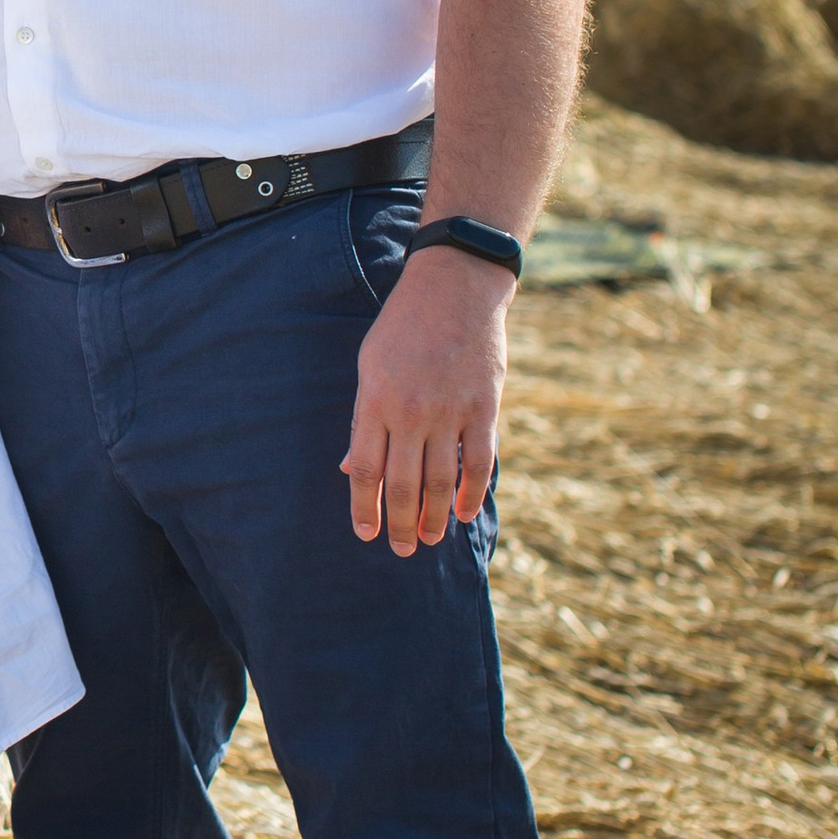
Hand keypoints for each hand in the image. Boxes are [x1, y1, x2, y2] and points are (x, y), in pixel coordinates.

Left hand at [342, 248, 508, 554]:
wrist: (455, 288)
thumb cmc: (403, 328)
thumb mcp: (370, 367)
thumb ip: (364, 421)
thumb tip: (353, 469)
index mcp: (375, 401)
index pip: (366, 470)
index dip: (364, 507)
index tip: (365, 534)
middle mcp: (411, 412)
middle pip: (403, 485)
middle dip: (399, 524)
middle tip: (399, 550)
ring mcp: (450, 412)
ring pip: (440, 481)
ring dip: (433, 518)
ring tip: (427, 540)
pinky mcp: (484, 408)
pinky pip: (478, 462)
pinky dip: (471, 493)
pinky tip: (462, 513)